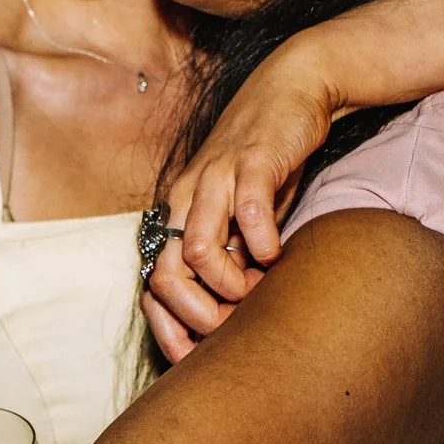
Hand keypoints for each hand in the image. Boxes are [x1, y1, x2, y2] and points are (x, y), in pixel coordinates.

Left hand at [142, 41, 329, 361]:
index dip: (171, 326)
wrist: (290, 91)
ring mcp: (215, 177)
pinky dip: (261, 243)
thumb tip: (232, 318)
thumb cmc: (264, 165)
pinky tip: (277, 252)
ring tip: (257, 289)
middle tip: (234, 323)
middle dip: (198, 314)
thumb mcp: (241, 219)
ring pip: (196, 248)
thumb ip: (232, 261)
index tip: (200, 352)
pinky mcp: (252, 160)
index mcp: (176, 215)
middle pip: (165, 274)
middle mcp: (184, 197)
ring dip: (229, 284)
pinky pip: (247, 211)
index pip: (153, 284)